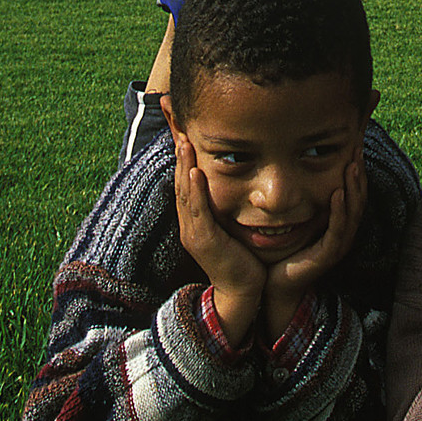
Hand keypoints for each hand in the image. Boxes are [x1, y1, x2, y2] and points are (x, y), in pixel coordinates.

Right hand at [173, 130, 265, 349]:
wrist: (243, 291)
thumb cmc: (242, 257)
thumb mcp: (231, 226)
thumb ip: (228, 205)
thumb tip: (238, 181)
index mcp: (194, 219)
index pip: (185, 181)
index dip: (183, 156)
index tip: (183, 131)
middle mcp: (189, 223)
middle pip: (180, 182)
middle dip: (179, 155)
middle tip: (178, 129)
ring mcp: (193, 232)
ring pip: (185, 193)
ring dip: (183, 166)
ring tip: (183, 142)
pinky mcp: (203, 241)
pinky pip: (197, 211)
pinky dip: (194, 190)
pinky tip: (193, 172)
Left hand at [262, 155, 368, 341]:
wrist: (277, 285)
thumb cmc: (285, 250)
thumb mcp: (297, 218)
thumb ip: (302, 197)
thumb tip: (294, 165)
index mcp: (339, 223)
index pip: (355, 192)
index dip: (357, 170)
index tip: (354, 145)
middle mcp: (343, 232)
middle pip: (360, 198)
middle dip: (359, 173)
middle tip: (358, 148)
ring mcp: (338, 244)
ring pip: (353, 212)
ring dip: (354, 188)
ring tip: (352, 165)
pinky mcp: (327, 255)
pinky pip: (338, 230)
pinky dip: (339, 210)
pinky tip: (338, 193)